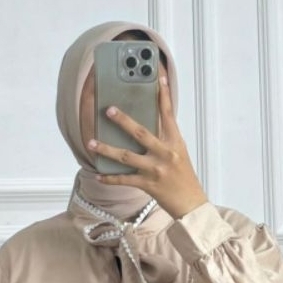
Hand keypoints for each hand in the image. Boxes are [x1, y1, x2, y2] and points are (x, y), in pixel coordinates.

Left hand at [87, 75, 208, 219]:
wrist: (191, 204)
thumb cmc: (184, 178)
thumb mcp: (179, 154)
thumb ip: (165, 140)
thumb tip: (146, 127)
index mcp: (175, 142)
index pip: (168, 114)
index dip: (163, 95)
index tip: (158, 78)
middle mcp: (165, 153)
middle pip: (141, 132)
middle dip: (123, 120)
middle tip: (109, 110)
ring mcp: (155, 169)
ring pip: (127, 156)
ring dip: (107, 149)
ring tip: (91, 143)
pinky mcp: (148, 184)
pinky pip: (124, 179)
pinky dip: (111, 178)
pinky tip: (99, 174)